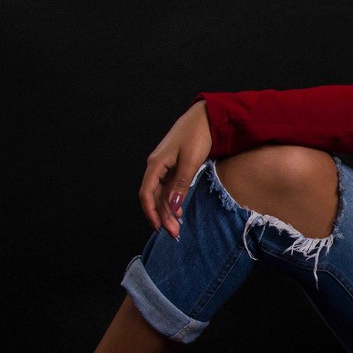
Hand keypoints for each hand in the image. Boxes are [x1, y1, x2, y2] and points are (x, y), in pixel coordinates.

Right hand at [139, 100, 212, 238]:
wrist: (206, 118)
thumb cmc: (197, 135)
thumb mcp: (191, 161)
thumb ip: (181, 184)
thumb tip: (172, 207)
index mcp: (156, 164)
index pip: (146, 193)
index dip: (150, 212)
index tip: (158, 228)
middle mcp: (157, 166)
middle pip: (154, 197)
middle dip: (162, 216)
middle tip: (174, 234)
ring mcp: (165, 168)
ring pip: (161, 195)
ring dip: (167, 212)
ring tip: (177, 228)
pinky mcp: (174, 168)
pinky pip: (168, 189)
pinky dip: (172, 202)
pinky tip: (178, 212)